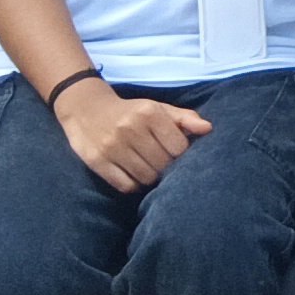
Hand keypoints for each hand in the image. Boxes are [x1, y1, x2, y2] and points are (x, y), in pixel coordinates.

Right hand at [56, 87, 209, 192]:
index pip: (179, 147)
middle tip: (161, 161)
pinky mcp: (97, 162)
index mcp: (149, 113)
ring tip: (147, 166)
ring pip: (146, 177)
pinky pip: (126, 185)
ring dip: (150, 177)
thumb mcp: (157, 108)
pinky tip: (132, 173)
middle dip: (166, 166)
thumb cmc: (130, 112)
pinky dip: (133, 184)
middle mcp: (130, 128)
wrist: (86, 109)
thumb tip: (208, 129)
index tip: (174, 152)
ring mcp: (112, 146)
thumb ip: (184, 118)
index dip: (180, 153)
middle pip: (163, 164)